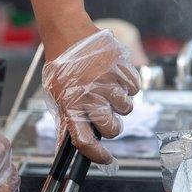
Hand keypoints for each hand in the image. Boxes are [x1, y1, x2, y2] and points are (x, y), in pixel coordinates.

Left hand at [42, 29, 139, 163]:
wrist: (68, 32)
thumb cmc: (61, 65)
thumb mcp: (56, 94)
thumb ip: (65, 120)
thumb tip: (65, 147)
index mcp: (71, 105)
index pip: (85, 141)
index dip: (97, 155)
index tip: (106, 160)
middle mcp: (91, 97)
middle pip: (113, 129)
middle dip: (111, 127)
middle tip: (104, 114)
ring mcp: (109, 82)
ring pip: (126, 109)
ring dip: (119, 104)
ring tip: (105, 88)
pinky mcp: (123, 68)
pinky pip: (135, 89)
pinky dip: (127, 87)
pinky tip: (113, 76)